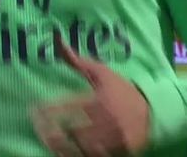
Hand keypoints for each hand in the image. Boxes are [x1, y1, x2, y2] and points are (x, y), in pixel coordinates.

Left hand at [32, 36, 148, 156]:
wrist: (153, 111)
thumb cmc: (122, 90)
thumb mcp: (103, 73)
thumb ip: (78, 61)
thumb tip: (59, 42)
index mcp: (100, 100)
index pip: (69, 106)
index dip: (49, 110)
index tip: (34, 110)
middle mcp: (107, 120)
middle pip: (75, 131)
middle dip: (54, 133)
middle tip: (39, 131)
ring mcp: (115, 138)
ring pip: (85, 147)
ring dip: (64, 147)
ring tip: (48, 144)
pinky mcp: (122, 151)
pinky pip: (98, 156)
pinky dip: (81, 155)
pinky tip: (66, 154)